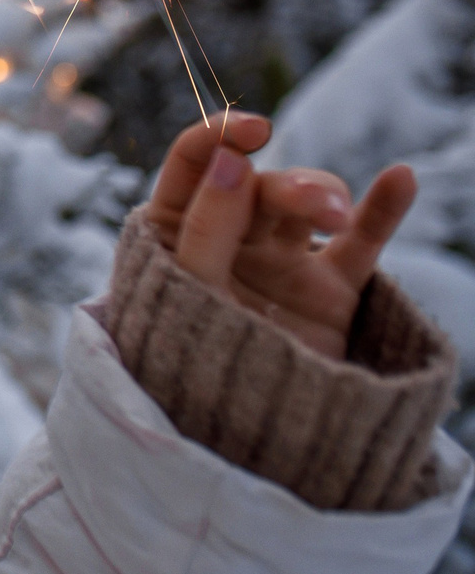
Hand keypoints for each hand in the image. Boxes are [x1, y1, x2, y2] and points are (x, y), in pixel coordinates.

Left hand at [144, 111, 417, 361]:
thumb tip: (231, 159)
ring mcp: (280, 262)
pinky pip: (360, 241)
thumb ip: (207, 227)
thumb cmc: (192, 363)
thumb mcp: (189, 292)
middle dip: (288, 186)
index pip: (192, 164)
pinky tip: (401, 178)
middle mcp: (227, 238)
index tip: (254, 130)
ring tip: (338, 218)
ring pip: (308, 203)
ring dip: (325, 198)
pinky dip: (381, 210)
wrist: (244, 443)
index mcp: (172, 231)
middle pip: (259, 184)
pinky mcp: (328, 291)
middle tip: (318, 207)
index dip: (218, 136)